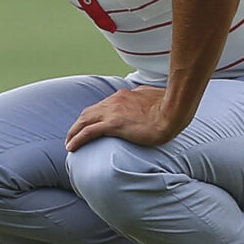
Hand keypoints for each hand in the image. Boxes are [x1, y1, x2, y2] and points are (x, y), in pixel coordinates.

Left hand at [66, 85, 181, 150]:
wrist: (173, 111)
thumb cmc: (169, 106)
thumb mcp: (152, 96)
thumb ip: (143, 97)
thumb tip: (143, 97)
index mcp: (123, 95)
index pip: (102, 106)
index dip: (93, 116)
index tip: (88, 124)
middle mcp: (114, 101)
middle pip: (88, 112)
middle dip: (78, 124)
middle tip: (73, 135)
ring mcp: (112, 112)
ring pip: (84, 121)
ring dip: (74, 132)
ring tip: (69, 143)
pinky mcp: (113, 124)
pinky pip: (88, 132)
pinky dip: (77, 139)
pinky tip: (71, 147)